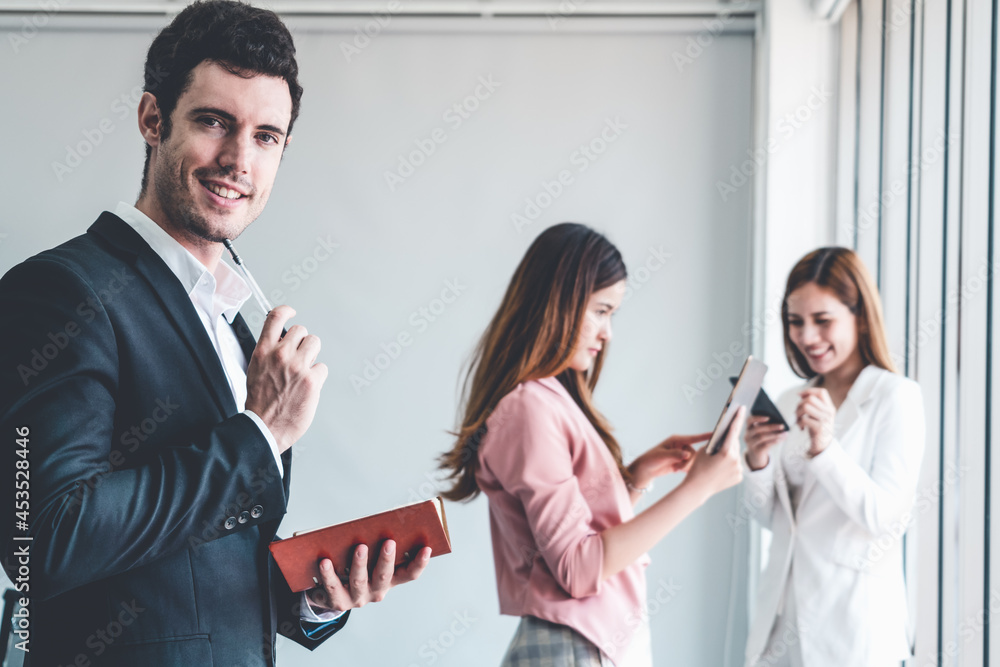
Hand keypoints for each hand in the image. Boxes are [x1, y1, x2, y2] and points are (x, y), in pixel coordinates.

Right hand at [245, 306, 327, 452]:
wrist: (263, 427)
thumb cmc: (260, 403)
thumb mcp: (255, 370)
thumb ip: (268, 353)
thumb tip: (282, 343)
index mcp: (263, 351)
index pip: (275, 317)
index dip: (286, 311)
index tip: (292, 312)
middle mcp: (280, 355)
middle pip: (302, 331)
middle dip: (302, 342)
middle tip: (298, 357)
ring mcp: (297, 367)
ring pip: (315, 343)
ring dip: (312, 355)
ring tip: (304, 370)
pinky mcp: (311, 380)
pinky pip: (322, 368)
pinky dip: (317, 377)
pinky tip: (307, 386)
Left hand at [306, 540, 431, 613]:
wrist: (330, 594)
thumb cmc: (353, 568)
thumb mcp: (370, 559)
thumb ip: (376, 545)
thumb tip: (381, 522)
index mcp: (390, 580)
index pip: (409, 574)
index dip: (419, 563)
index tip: (427, 548)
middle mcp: (377, 591)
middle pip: (384, 576)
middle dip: (387, 559)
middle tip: (389, 542)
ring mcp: (358, 598)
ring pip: (360, 580)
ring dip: (360, 564)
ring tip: (360, 547)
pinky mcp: (338, 602)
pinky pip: (333, 586)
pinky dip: (328, 573)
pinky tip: (325, 561)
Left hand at [628, 432, 709, 488]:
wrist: (645, 470)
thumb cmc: (650, 459)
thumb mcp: (661, 456)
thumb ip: (675, 455)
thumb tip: (687, 455)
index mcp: (676, 440)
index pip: (693, 438)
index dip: (704, 437)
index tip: (715, 435)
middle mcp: (681, 446)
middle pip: (694, 453)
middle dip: (688, 461)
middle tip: (678, 467)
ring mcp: (682, 454)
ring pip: (693, 461)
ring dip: (686, 466)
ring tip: (675, 468)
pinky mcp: (682, 463)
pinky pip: (690, 466)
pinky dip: (686, 469)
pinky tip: (677, 470)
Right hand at [681, 406, 746, 500]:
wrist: (697, 489)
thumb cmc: (697, 467)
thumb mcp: (704, 450)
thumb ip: (717, 442)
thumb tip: (727, 437)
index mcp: (726, 452)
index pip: (734, 430)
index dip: (738, 418)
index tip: (742, 409)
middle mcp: (735, 460)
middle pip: (735, 444)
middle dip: (729, 441)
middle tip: (721, 443)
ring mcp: (738, 470)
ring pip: (736, 455)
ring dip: (730, 454)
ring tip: (718, 460)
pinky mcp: (739, 477)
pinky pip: (736, 466)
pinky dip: (731, 465)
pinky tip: (721, 468)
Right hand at [744, 415, 786, 470]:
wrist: (756, 454)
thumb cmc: (761, 439)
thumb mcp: (761, 432)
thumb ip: (767, 427)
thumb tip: (781, 424)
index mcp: (748, 427)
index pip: (749, 420)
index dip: (757, 418)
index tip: (768, 418)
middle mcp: (747, 435)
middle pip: (757, 429)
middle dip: (771, 427)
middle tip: (782, 426)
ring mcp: (751, 443)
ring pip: (762, 437)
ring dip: (775, 435)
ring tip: (784, 433)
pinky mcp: (756, 450)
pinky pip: (765, 445)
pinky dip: (774, 441)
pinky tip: (781, 439)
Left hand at [796, 388, 835, 455]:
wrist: (823, 446)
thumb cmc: (818, 428)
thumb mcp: (819, 414)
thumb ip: (813, 405)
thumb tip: (801, 394)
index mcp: (830, 407)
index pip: (822, 392)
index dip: (809, 391)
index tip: (799, 395)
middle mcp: (829, 412)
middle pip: (810, 399)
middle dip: (799, 404)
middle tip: (797, 413)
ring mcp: (825, 420)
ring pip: (806, 407)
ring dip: (797, 413)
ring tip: (798, 420)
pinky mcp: (819, 428)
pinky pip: (804, 419)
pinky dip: (798, 423)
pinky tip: (801, 427)